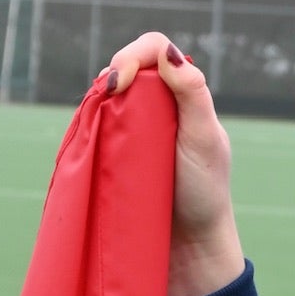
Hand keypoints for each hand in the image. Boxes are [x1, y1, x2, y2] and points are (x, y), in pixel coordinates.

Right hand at [103, 31, 244, 295]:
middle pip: (129, 66)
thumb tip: (168, 53)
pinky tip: (90, 131)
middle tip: (108, 93)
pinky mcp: (119, 150)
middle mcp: (161, 106)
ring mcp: (138, 128)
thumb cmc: (203, 194)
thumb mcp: (204, 141)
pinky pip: (98, 123)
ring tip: (100, 113)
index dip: (134, 53)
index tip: (122, 80)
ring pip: (110, 93)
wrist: (189, 245)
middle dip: (115, 71)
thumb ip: (193, 94)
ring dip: (101, 96)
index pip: (155, 50)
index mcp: (185, 96)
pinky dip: (91, 121)